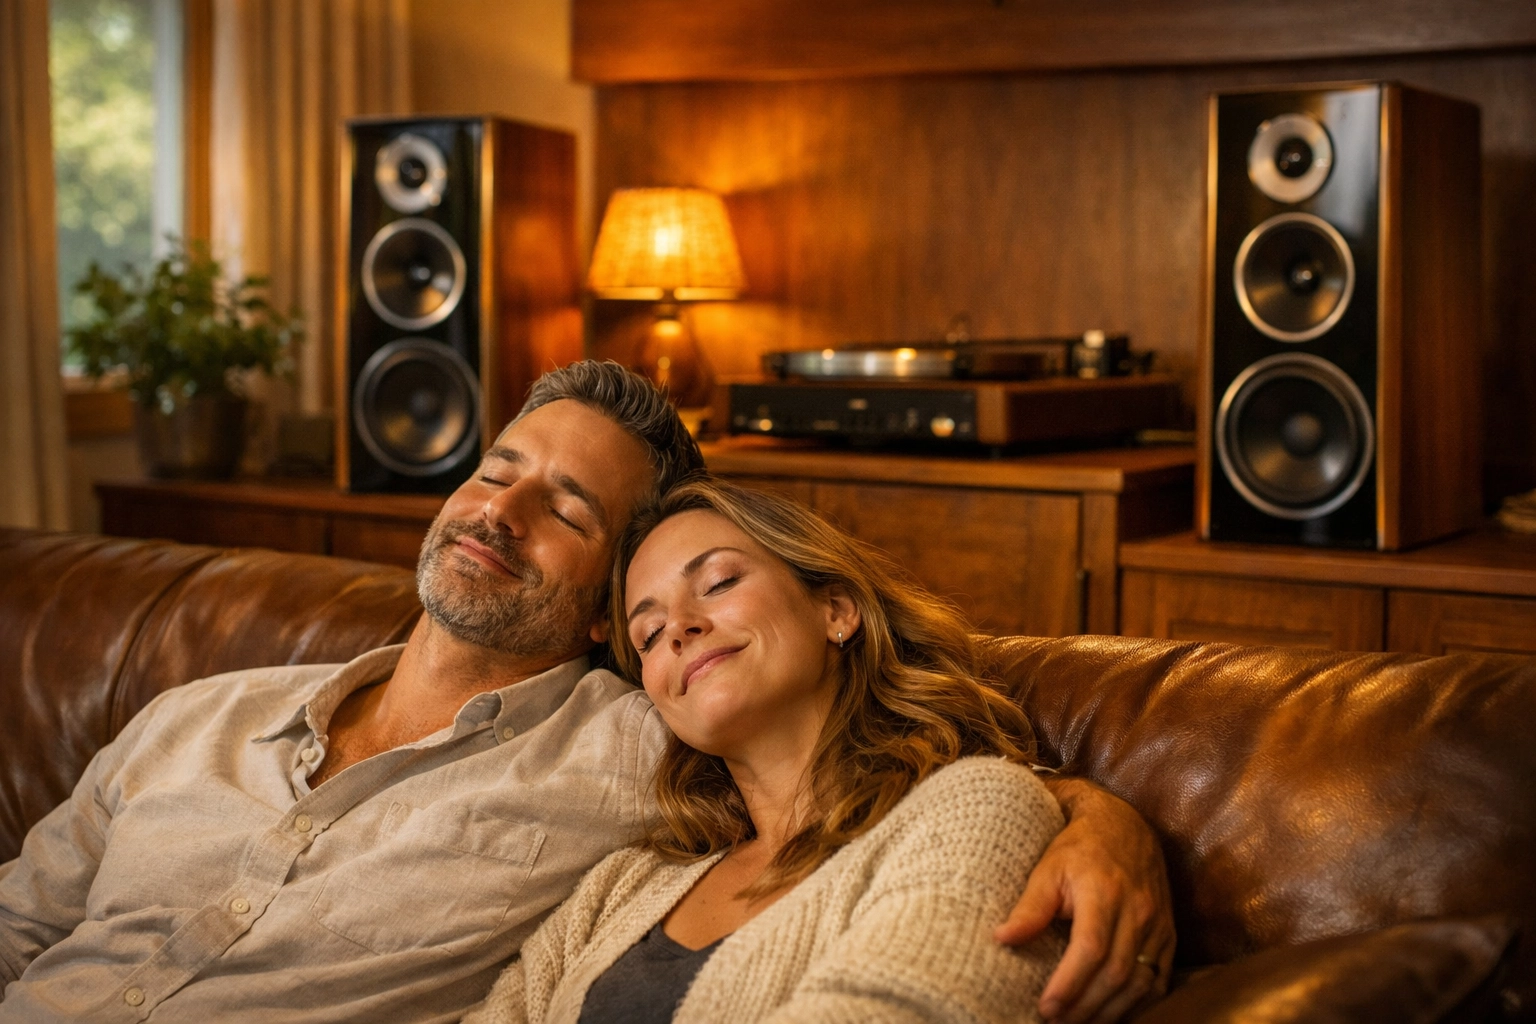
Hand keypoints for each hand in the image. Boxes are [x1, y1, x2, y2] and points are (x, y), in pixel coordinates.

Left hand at [994, 776, 1174, 1022]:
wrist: (1123, 826)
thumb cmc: (1078, 848)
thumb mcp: (1047, 868)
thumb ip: (1030, 907)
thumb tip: (1002, 939)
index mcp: (1104, 893)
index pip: (1091, 949)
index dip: (1070, 984)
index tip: (1046, 1008)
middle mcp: (1138, 911)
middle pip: (1116, 973)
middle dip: (1085, 1007)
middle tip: (1055, 1022)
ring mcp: (1158, 925)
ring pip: (1141, 983)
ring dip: (1109, 1012)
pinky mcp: (1169, 935)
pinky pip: (1159, 980)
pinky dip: (1137, 1004)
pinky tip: (1111, 1015)